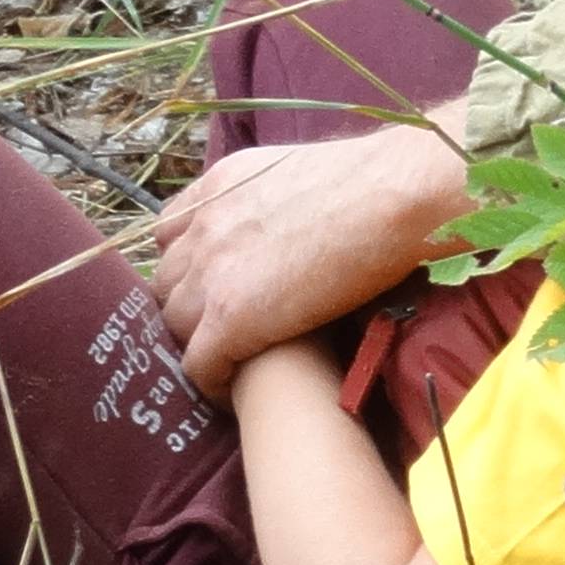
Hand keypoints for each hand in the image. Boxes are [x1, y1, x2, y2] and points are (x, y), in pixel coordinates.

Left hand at [147, 121, 471, 394]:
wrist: (397, 195)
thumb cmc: (378, 181)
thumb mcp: (299, 172)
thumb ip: (272, 199)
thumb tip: (285, 223)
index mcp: (219, 184)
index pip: (171, 234)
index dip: (190, 266)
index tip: (215, 286)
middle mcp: (204, 225)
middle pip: (168, 283)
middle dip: (190, 307)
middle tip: (226, 329)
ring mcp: (211, 273)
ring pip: (176, 326)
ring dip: (200, 344)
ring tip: (234, 361)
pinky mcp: (230, 320)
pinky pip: (198, 366)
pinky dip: (213, 383)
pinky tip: (236, 392)